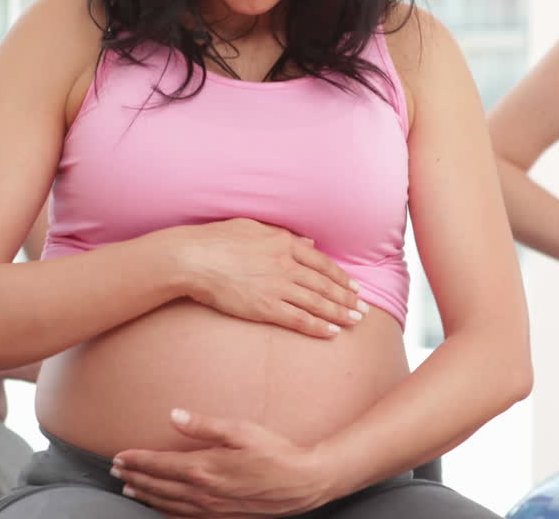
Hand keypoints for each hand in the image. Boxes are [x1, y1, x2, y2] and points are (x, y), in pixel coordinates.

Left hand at [112, 409, 332, 517]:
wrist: (302, 482)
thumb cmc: (275, 452)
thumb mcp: (241, 430)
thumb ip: (205, 425)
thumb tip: (174, 416)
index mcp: (205, 468)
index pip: (160, 464)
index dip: (137, 460)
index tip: (119, 456)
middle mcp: (203, 492)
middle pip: (158, 485)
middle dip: (134, 477)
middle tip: (116, 471)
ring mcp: (211, 508)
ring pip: (168, 504)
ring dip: (146, 495)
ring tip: (129, 488)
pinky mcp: (222, 516)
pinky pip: (184, 517)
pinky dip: (166, 511)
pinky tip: (160, 508)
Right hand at [176, 219, 367, 338]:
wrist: (194, 258)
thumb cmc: (217, 239)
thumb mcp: (253, 226)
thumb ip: (282, 234)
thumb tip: (308, 241)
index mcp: (284, 243)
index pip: (322, 262)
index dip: (341, 277)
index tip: (354, 286)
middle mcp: (286, 265)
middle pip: (325, 285)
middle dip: (347, 299)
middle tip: (364, 309)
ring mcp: (277, 287)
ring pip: (317, 303)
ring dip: (340, 314)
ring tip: (356, 322)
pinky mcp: (265, 307)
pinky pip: (298, 319)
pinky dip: (317, 326)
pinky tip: (331, 332)